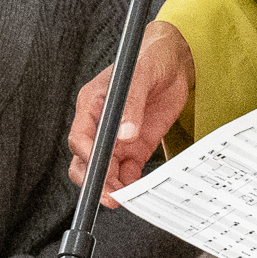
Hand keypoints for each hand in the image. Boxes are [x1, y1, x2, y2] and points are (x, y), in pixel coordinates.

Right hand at [73, 22, 195, 202]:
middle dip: (95, 180)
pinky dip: (130, 183)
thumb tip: (125, 133)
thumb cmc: (151, 60)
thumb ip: (132, 104)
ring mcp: (117, 139)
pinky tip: (139, 190)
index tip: (99, 169)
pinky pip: (127, 172)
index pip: (81, 137)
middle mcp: (101, 125)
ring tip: (126, 198)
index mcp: (92, 104)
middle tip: (110, 195)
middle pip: (86, 160)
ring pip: (105, 170)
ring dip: (113, 186)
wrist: (175, 63)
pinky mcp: (135, 148)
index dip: (87, 155)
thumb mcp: (141, 75)